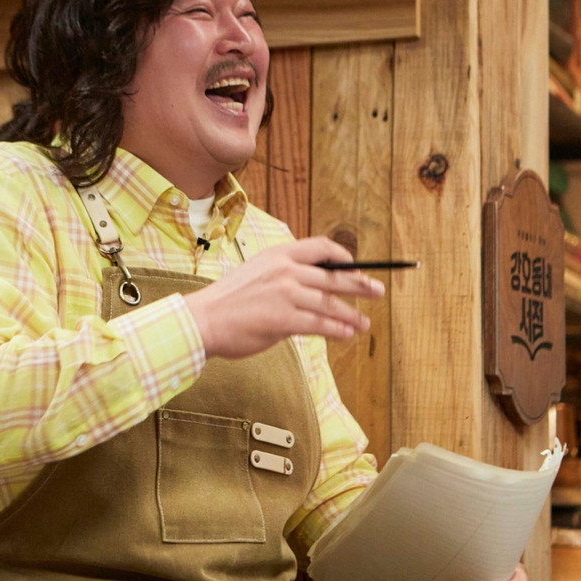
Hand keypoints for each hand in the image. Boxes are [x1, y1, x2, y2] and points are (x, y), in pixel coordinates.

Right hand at [183, 237, 384, 358]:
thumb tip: (316, 288)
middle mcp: (285, 270)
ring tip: (364, 323)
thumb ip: (285, 275)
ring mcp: (286, 294)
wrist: (203, 320)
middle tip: (377, 291)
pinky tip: (347, 333)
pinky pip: (320, 324)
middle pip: (334, 276)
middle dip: (359, 284)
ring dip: (351, 314)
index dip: (343, 255)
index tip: (355, 265)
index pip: (320, 247)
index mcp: (279, 254)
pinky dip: (337, 329)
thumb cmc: (229, 301)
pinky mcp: (284, 319)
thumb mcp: (257, 273)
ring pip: (330, 303)